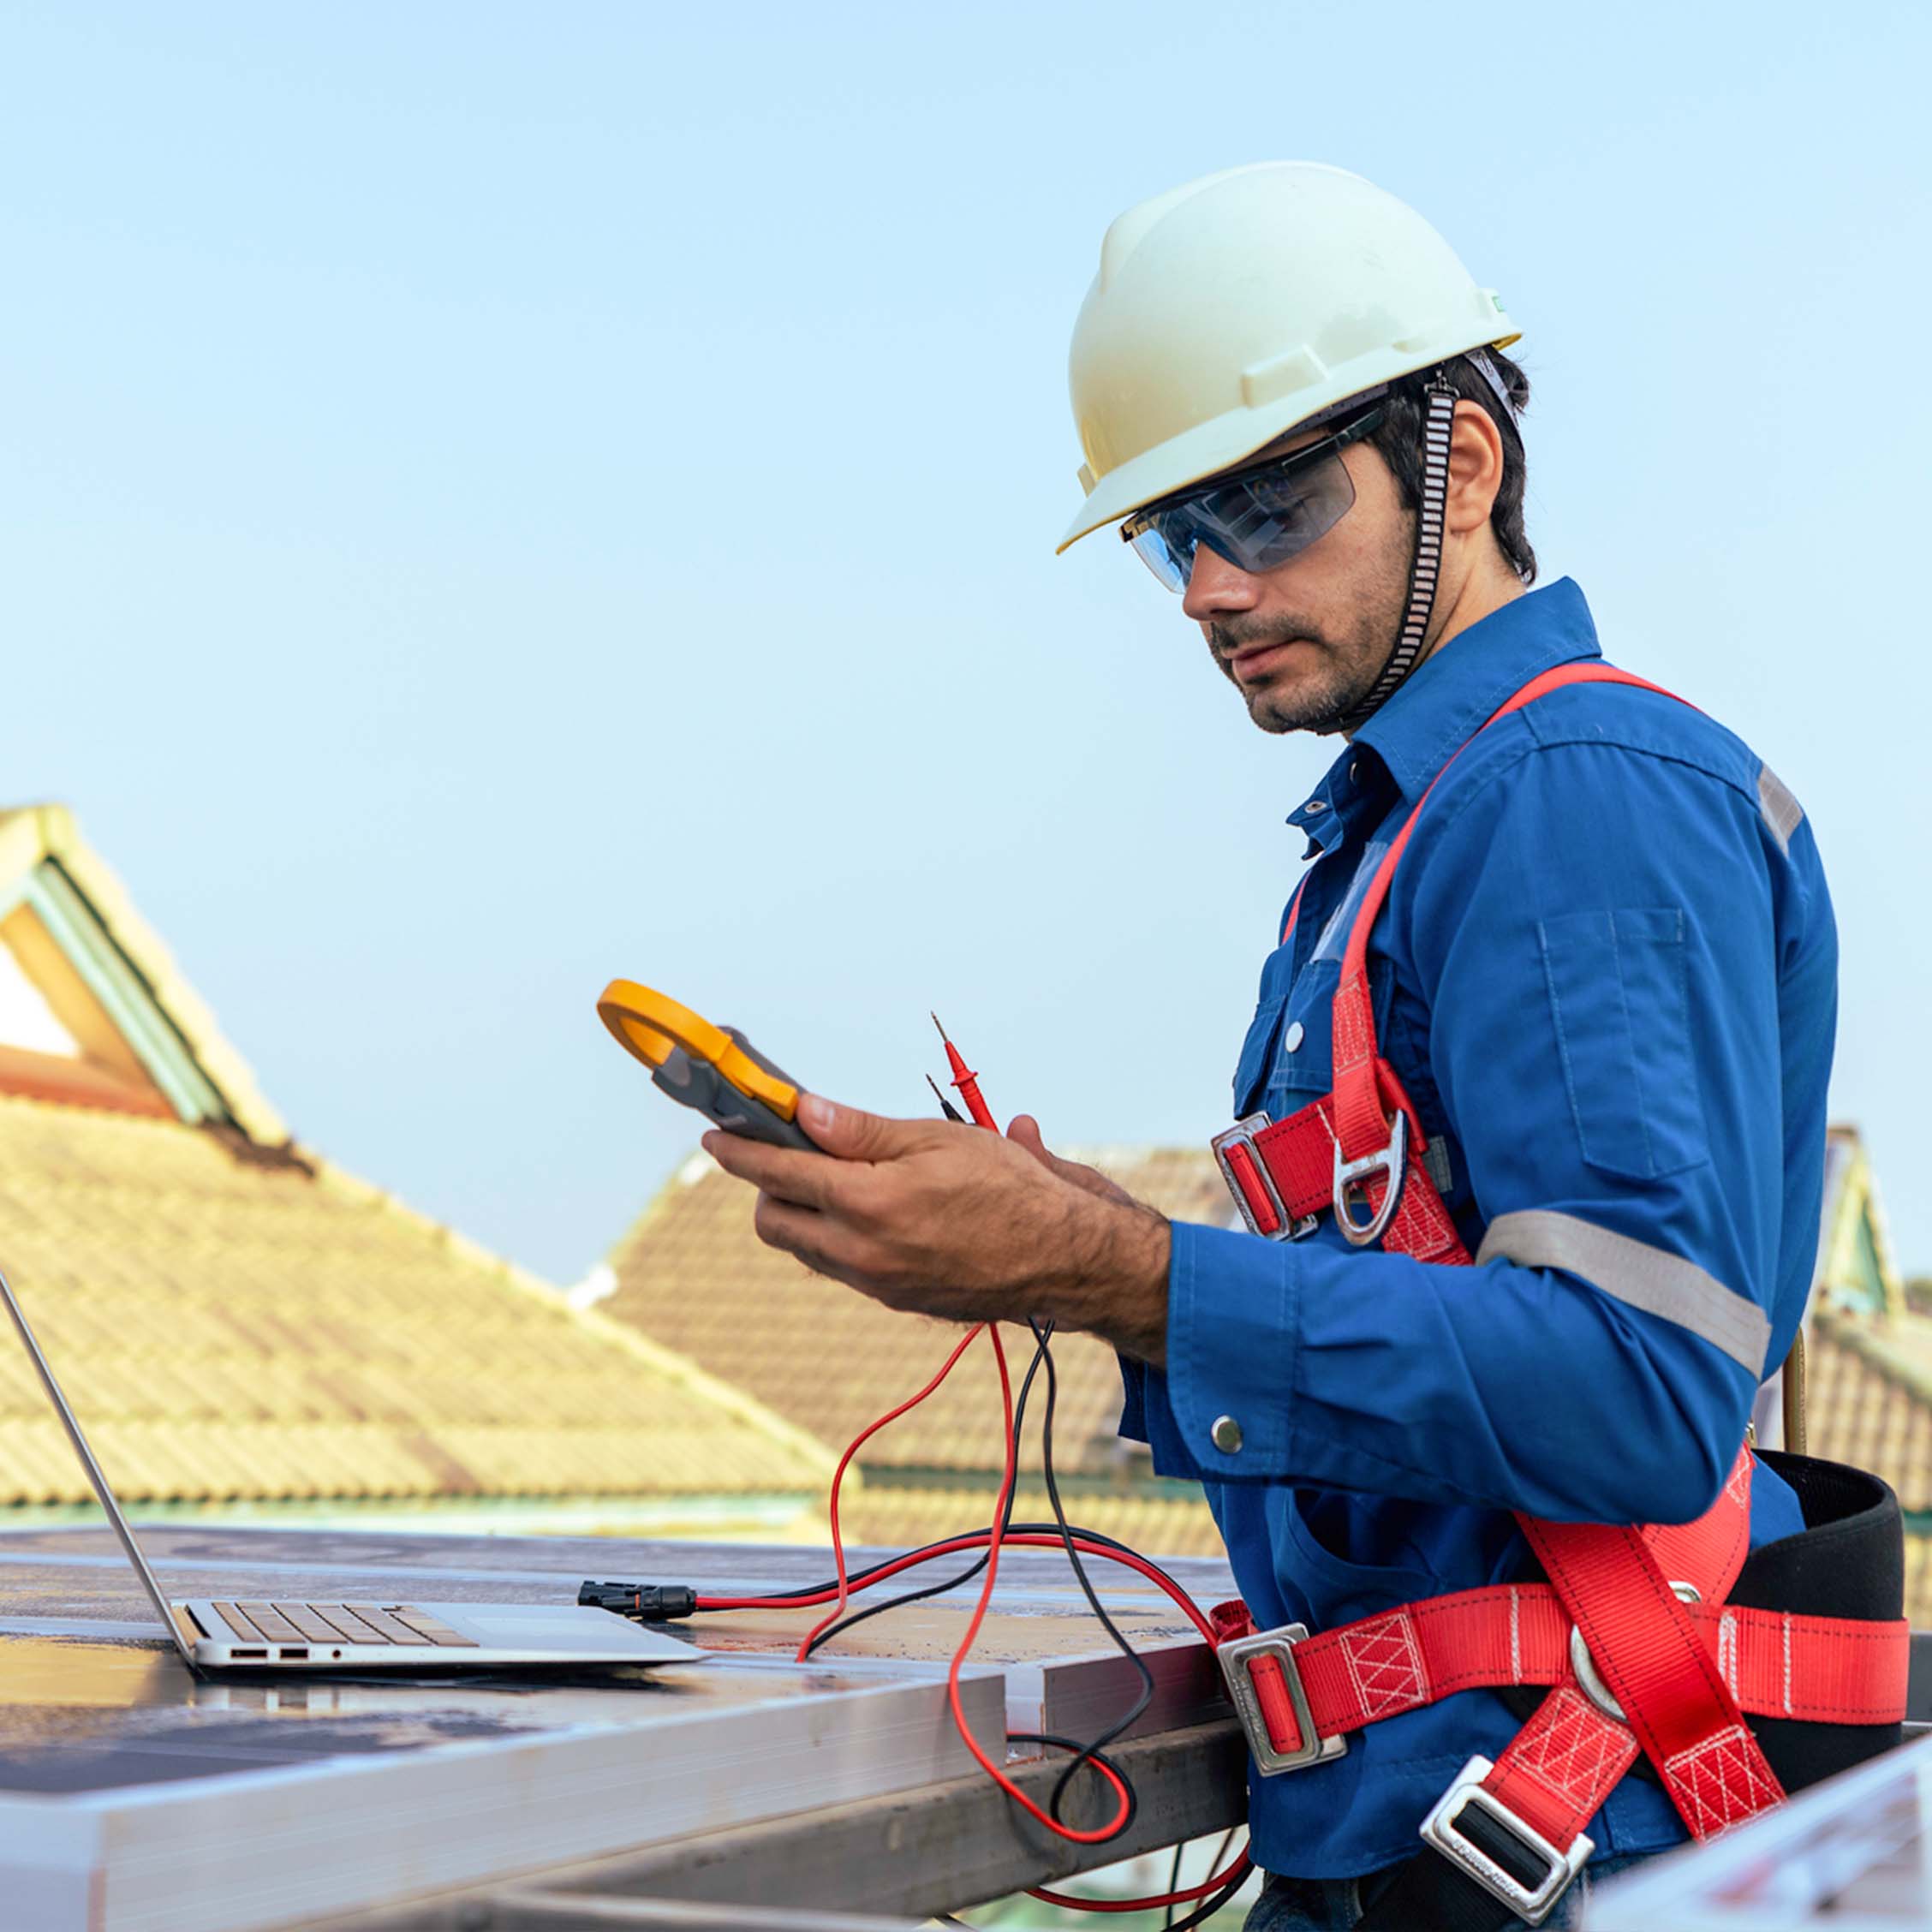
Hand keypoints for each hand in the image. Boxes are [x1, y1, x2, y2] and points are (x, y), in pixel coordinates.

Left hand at [700, 1094, 1169, 1361]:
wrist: (1063, 1259)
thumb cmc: (1011, 1188)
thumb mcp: (937, 1140)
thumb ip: (861, 1131)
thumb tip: (803, 1113)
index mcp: (867, 1204)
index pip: (776, 1175)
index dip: (740, 1152)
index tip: (717, 1137)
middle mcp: (861, 1252)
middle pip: (773, 1223)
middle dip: (768, 1189)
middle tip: (793, 1155)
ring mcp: (875, 1283)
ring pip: (805, 1250)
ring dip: (803, 1216)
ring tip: (838, 1181)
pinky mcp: (894, 1301)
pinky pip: (842, 1268)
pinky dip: (838, 1239)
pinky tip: (874, 1212)